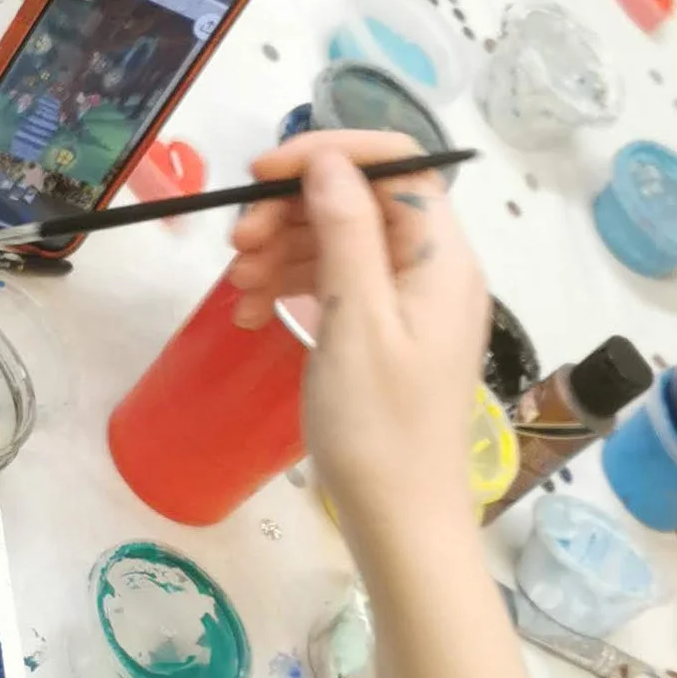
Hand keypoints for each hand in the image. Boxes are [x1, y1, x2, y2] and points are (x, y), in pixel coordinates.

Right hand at [228, 131, 489, 555]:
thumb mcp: (355, 321)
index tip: (260, 175)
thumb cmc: (380, 429)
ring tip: (236, 286)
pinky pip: (338, 286)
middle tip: (234, 244)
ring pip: (342, 242)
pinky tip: (251, 313)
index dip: (328, 153)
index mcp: (442, 256)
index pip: (395, 162)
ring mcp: (410, 304)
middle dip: (292, 209)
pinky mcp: (387, 336)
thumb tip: (330, 162)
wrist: (401, 523)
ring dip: (283, 250)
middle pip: (361, 200)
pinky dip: (293, 288)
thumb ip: (345, 232)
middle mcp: (434, 269)